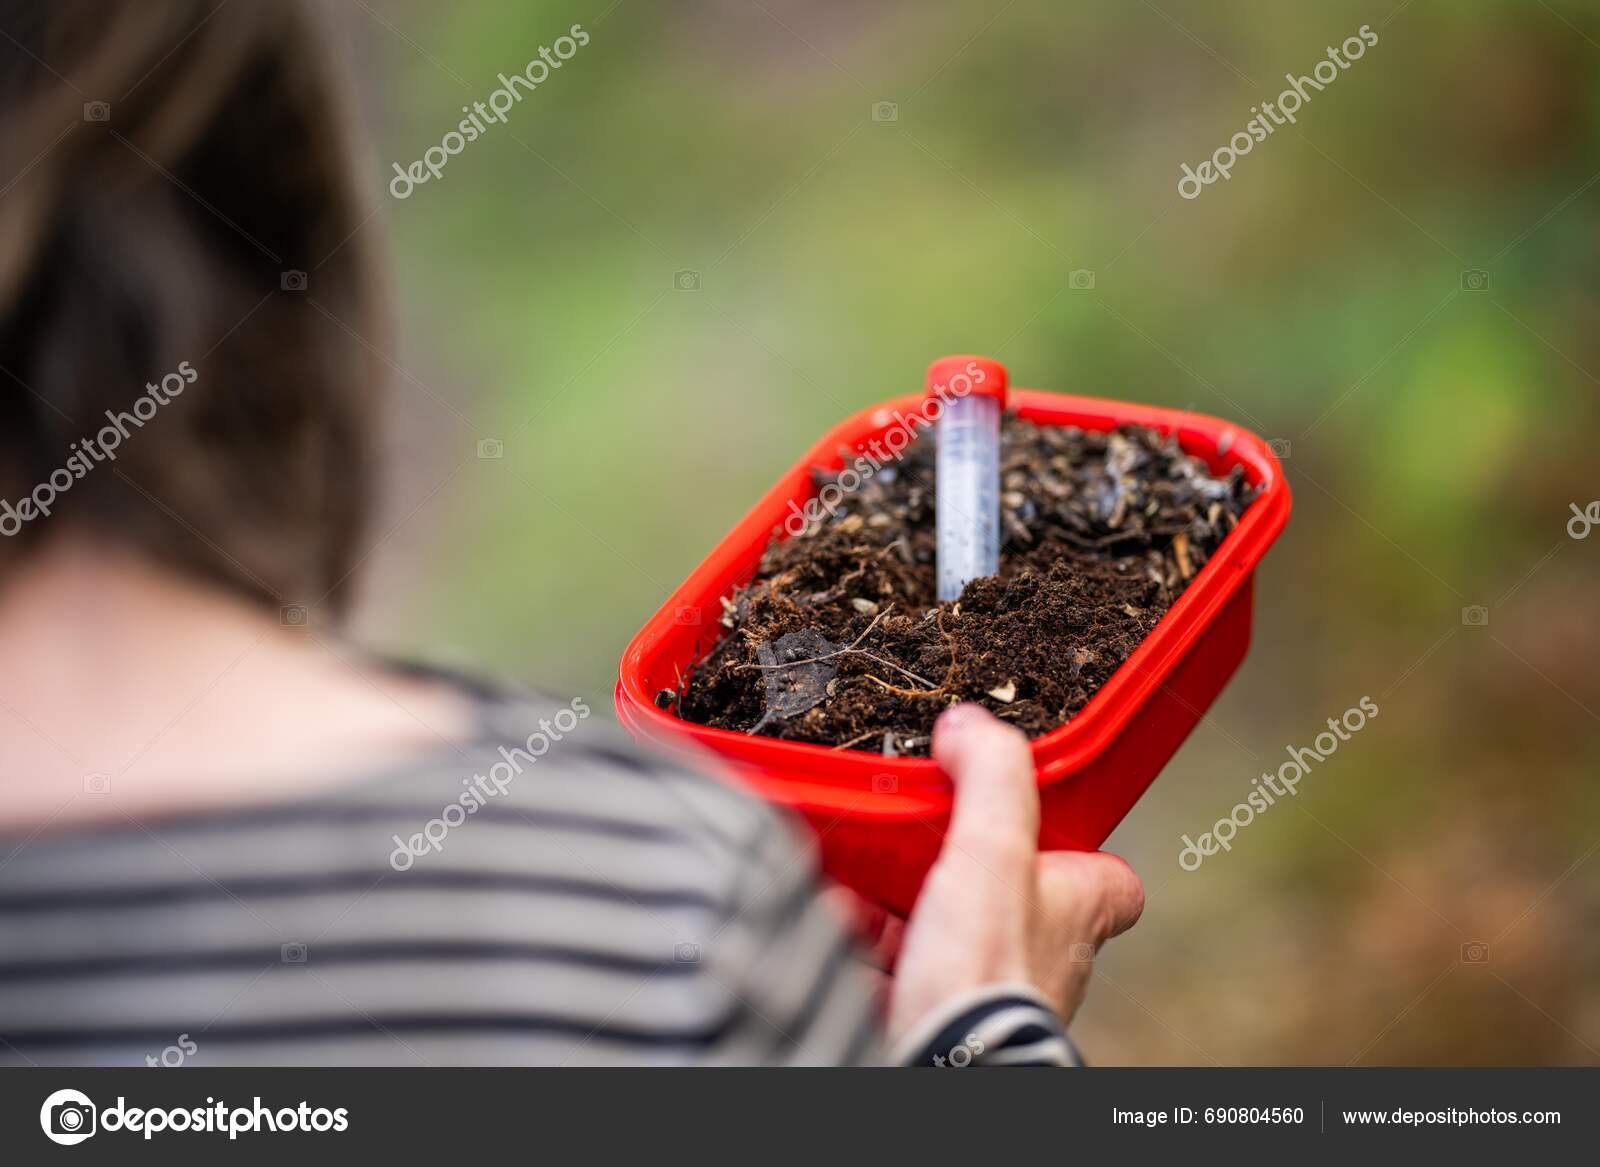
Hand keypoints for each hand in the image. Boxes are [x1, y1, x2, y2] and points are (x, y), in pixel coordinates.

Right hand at [887, 704, 1144, 1042]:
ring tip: (861, 887)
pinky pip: (905, 973)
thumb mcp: (993, 847)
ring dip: (903, 910)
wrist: (943, 1063)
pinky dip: (870, 950)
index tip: (1031, 814)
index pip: (1109, 879)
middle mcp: (1044, 957)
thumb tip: (972, 725)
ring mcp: (994, 990)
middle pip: (1010, 897)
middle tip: (919, 843)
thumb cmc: (987, 974)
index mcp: (1076, 914)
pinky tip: (840, 925)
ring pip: (951, 935)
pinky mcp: (944, 1017)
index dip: (1076, 845)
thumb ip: (991, 776)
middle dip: (957, 867)